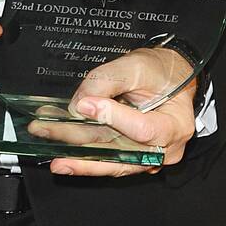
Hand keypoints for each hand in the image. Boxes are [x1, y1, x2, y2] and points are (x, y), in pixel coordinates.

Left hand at [33, 46, 197, 177]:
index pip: (143, 129)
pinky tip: (61, 150)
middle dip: (80, 142)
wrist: (172, 79)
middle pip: (120, 151)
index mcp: (175, 125)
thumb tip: (80, 104)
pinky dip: (83, 154)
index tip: (86, 105)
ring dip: (76, 154)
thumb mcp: (137, 65)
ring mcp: (147, 157)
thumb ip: (108, 81)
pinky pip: (107, 158)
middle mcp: (163, 149)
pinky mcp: (131, 157)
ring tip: (50, 146)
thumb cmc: (161, 72)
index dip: (113, 118)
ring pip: (109, 160)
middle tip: (49, 130)